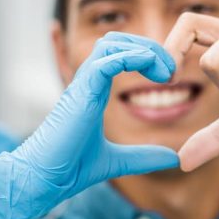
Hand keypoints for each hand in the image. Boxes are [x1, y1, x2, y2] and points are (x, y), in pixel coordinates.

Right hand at [0, 32, 178, 218]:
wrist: (44, 178)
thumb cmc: (71, 167)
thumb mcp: (119, 161)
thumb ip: (144, 156)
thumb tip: (174, 158)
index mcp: (95, 90)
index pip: (120, 55)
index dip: (146, 57)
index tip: (168, 77)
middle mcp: (89, 82)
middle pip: (117, 41)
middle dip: (148, 46)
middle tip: (170, 70)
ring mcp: (84, 84)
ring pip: (111, 43)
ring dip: (143, 49)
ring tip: (163, 72)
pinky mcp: (82, 91)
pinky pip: (107, 60)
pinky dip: (131, 57)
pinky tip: (150, 68)